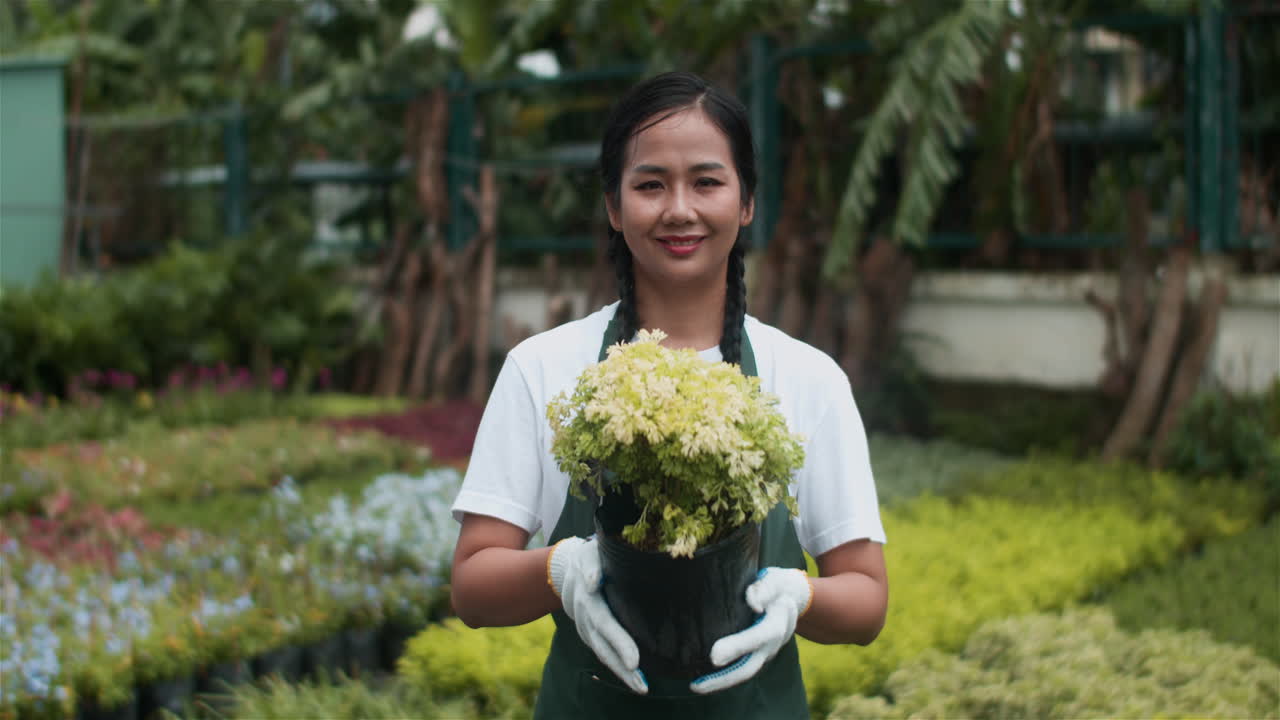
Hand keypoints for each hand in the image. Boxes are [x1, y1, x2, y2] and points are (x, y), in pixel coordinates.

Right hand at [547, 536, 647, 693]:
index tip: (634, 661)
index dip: (619, 643)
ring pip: (603, 654)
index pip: (605, 624)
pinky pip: (603, 652)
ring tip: (642, 687)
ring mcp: (584, 628)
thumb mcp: (590, 554)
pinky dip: (617, 666)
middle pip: (603, 646)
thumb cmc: (589, 557)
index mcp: (587, 599)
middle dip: (623, 667)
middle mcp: (584, 618)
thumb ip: (593, 566)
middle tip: (642, 683)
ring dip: (622, 673)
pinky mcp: (589, 634)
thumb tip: (593, 582)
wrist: (567, 568)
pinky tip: (634, 678)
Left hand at [689, 567, 812, 693]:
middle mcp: (772, 645)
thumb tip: (753, 603)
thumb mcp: (774, 580)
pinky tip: (702, 679)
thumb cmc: (777, 586)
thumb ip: (764, 588)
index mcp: (777, 624)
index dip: (736, 647)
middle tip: (695, 685)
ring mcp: (764, 654)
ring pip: (743, 673)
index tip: (713, 656)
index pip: (757, 638)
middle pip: (748, 667)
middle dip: (723, 678)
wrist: (792, 598)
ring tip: (694, 686)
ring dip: (719, 682)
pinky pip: (740, 669)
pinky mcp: (756, 655)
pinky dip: (722, 677)